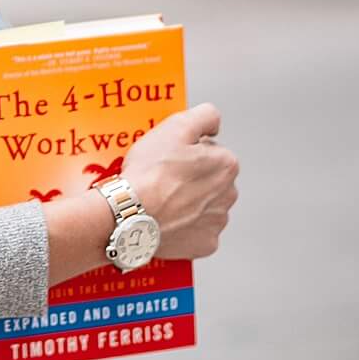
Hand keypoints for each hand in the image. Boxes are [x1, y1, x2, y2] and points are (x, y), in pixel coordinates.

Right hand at [122, 103, 238, 260]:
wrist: (129, 213)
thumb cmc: (150, 172)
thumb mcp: (176, 125)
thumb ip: (205, 116)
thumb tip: (214, 123)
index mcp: (226, 165)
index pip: (211, 151)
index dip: (188, 152)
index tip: (170, 158)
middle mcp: (229, 194)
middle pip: (210, 179)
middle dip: (192, 178)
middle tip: (164, 178)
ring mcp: (217, 222)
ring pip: (205, 206)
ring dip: (189, 202)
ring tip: (162, 200)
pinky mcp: (205, 244)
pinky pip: (197, 231)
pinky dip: (185, 226)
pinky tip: (167, 219)